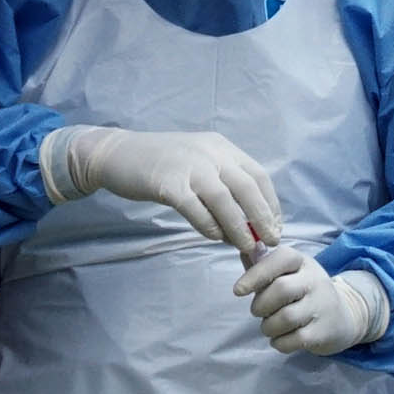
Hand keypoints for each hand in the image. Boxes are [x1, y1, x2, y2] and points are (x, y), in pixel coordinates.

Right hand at [55, 126, 282, 246]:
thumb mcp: (200, 162)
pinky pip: (193, 207)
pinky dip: (208, 224)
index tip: (277, 227)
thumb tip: (248, 220)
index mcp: (223, 147)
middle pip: (247, 187)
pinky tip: (215, 238)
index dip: (271, 203)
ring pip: (224, 199)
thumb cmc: (163, 164)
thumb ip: (223, 183)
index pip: (259, 176)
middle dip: (263, 217)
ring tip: (247, 246)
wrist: (116, 153)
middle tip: (272, 241)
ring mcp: (188, 165)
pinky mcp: (166, 182)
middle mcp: (210, 153)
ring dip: (238, 226)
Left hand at [234, 247, 383, 356]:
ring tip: (272, 326)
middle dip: (260, 305)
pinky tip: (282, 338)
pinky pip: (292, 340)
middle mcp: (316, 281)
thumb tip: (246, 249)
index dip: (257, 273)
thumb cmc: (304, 293)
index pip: (282, 258)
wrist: (342, 318)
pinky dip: (279, 343)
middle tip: (260, 312)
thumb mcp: (288, 274)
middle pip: (281, 289)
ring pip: (285, 318)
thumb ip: (264, 265)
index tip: (238, 290)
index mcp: (304, 263)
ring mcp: (322, 307)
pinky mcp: (323, 332)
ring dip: (268, 327)